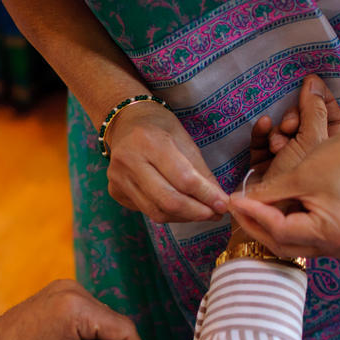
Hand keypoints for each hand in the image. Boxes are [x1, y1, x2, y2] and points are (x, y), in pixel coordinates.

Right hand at [106, 102, 228, 222]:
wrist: (125, 122)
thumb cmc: (160, 128)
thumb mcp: (185, 141)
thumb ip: (201, 172)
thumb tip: (219, 202)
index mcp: (149, 142)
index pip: (183, 179)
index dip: (206, 196)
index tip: (224, 205)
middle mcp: (128, 161)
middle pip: (168, 200)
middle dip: (197, 212)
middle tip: (216, 214)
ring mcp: (118, 179)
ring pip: (157, 212)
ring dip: (185, 217)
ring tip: (203, 213)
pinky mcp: (115, 191)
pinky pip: (147, 211)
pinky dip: (169, 214)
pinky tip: (182, 209)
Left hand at [230, 76, 339, 259]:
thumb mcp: (300, 175)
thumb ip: (267, 194)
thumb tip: (238, 202)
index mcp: (335, 233)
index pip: (281, 231)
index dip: (253, 215)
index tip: (232, 200)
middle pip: (286, 244)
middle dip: (257, 225)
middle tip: (235, 208)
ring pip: (294, 245)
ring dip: (270, 228)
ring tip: (248, 209)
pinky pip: (307, 239)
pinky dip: (287, 227)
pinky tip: (270, 213)